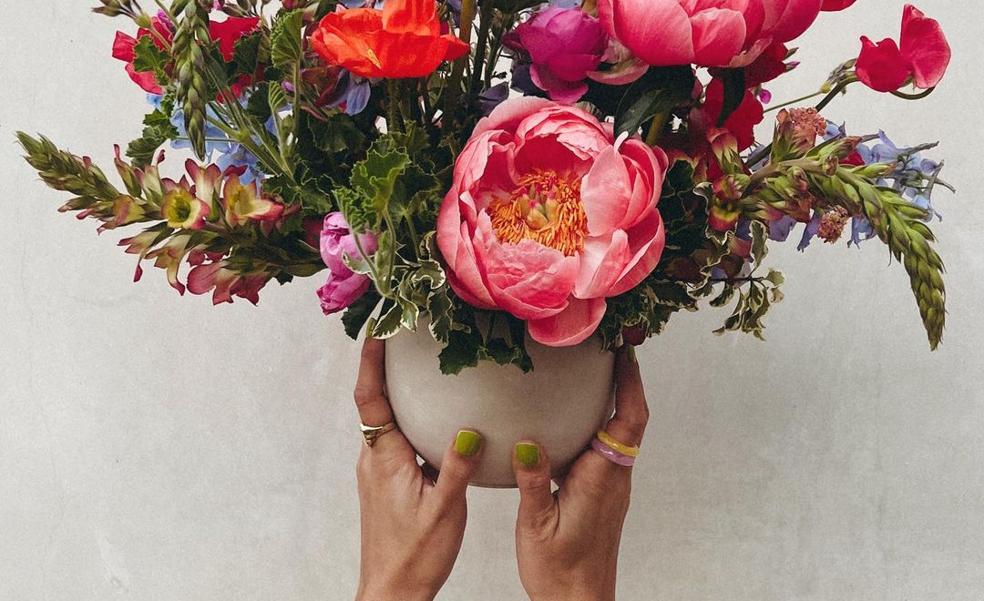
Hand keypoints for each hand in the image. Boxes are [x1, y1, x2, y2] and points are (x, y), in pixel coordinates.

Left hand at [352, 338, 483, 600]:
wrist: (393, 592)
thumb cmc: (415, 556)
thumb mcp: (445, 510)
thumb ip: (457, 469)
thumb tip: (469, 430)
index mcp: (384, 459)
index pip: (369, 398)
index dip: (370, 362)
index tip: (376, 330)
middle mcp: (375, 459)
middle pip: (374, 400)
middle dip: (382, 365)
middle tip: (400, 334)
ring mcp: (380, 471)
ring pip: (386, 420)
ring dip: (395, 390)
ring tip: (418, 365)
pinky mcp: (389, 483)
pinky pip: (398, 438)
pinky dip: (410, 416)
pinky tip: (438, 418)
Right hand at [512, 347, 648, 600]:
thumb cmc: (559, 570)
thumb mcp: (537, 524)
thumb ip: (533, 481)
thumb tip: (528, 442)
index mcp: (602, 479)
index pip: (628, 421)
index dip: (631, 383)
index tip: (624, 352)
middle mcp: (614, 479)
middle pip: (631, 420)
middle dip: (626, 382)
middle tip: (610, 349)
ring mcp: (611, 487)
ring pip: (621, 435)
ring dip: (615, 402)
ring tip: (592, 373)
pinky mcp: (602, 495)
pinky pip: (607, 450)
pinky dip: (599, 425)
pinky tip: (572, 420)